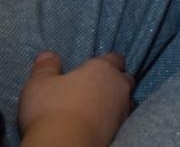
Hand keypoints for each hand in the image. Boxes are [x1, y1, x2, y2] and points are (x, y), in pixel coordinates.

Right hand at [18, 51, 132, 146]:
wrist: (66, 144)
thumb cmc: (51, 109)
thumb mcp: (39, 84)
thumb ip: (46, 67)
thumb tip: (48, 55)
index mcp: (102, 69)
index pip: (114, 58)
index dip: (105, 62)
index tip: (94, 68)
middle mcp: (119, 85)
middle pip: (124, 77)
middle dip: (115, 80)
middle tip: (96, 88)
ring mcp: (124, 107)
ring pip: (127, 98)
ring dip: (117, 100)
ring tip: (99, 107)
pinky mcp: (123, 128)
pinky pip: (123, 117)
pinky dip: (114, 117)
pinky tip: (102, 122)